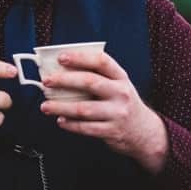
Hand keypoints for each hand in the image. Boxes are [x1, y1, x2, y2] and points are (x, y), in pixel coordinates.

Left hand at [39, 48, 168, 173]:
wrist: (144, 132)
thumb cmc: (123, 104)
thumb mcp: (118, 85)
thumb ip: (98, 77)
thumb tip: (62, 71)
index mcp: (121, 77)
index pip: (101, 61)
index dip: (80, 57)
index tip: (61, 58)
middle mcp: (121, 93)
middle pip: (89, 82)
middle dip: (64, 80)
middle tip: (47, 81)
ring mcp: (117, 113)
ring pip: (84, 109)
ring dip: (61, 107)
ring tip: (45, 106)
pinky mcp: (112, 131)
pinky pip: (86, 128)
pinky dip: (70, 124)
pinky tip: (60, 121)